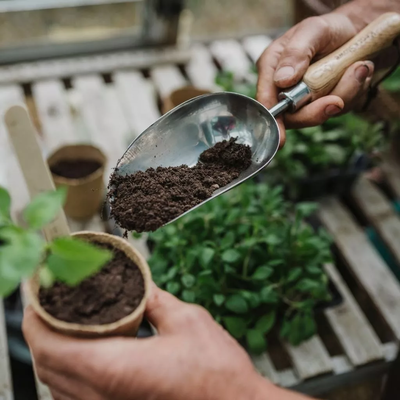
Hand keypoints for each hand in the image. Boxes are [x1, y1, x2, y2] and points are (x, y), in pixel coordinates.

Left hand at [24, 284, 311, 399]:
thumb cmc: (216, 373)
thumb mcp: (186, 320)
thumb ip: (154, 299)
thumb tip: (138, 285)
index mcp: (113, 369)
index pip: (49, 345)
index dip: (35, 317)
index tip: (36, 295)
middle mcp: (101, 397)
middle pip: (47, 364)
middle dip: (39, 329)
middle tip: (48, 301)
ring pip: (56, 383)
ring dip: (51, 349)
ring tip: (62, 320)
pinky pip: (74, 395)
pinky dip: (68, 369)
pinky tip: (84, 349)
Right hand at [257, 11, 373, 145]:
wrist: (355, 31)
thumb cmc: (328, 29)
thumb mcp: (312, 30)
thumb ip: (296, 53)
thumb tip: (282, 80)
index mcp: (272, 70)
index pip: (266, 100)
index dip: (273, 121)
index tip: (281, 138)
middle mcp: (284, 89)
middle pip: (293, 117)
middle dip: (317, 110)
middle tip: (337, 101)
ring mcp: (305, 100)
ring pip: (320, 114)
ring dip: (344, 92)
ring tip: (359, 67)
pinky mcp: (325, 104)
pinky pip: (339, 109)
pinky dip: (354, 91)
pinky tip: (358, 72)